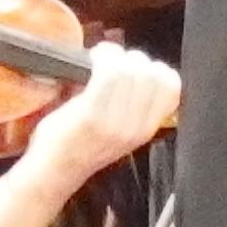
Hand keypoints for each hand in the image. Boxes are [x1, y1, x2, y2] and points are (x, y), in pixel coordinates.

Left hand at [24, 40, 181, 185]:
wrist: (54, 170)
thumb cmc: (80, 146)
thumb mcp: (120, 131)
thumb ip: (135, 107)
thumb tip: (136, 67)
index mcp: (146, 129)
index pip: (172, 87)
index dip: (156, 69)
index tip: (136, 68)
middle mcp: (135, 127)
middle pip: (152, 74)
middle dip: (133, 58)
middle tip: (114, 61)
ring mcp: (115, 122)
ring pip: (131, 70)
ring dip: (115, 55)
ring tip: (101, 59)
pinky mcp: (92, 114)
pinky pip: (108, 72)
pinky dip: (102, 57)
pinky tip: (92, 59)